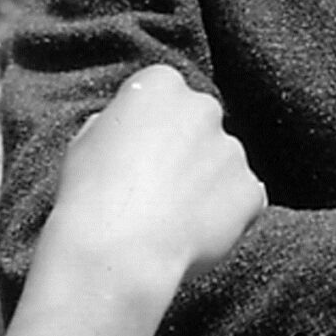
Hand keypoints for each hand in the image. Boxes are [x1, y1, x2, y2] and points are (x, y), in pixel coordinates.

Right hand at [44, 64, 264, 292]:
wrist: (118, 251)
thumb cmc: (90, 196)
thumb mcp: (84, 142)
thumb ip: (118, 125)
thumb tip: (130, 131)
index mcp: (160, 85)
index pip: (164, 95)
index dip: (150, 127)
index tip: (138, 153)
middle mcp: (203, 108)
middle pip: (199, 124)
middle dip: (186, 149)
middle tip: (158, 188)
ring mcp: (233, 149)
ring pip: (223, 163)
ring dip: (207, 183)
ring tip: (173, 217)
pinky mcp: (251, 190)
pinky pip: (243, 200)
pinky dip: (227, 215)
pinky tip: (195, 232)